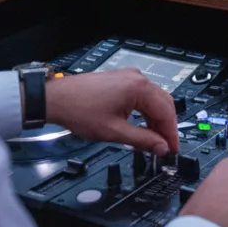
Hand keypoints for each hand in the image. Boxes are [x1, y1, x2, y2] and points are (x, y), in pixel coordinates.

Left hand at [44, 69, 178, 156]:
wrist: (55, 99)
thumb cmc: (78, 110)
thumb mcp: (113, 131)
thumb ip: (142, 140)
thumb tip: (161, 147)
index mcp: (138, 87)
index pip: (166, 112)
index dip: (171, 134)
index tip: (172, 149)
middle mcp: (136, 78)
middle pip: (164, 103)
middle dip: (166, 126)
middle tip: (166, 147)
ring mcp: (128, 77)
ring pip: (154, 100)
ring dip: (156, 120)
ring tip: (154, 140)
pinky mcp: (121, 81)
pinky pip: (142, 96)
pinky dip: (146, 112)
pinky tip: (142, 126)